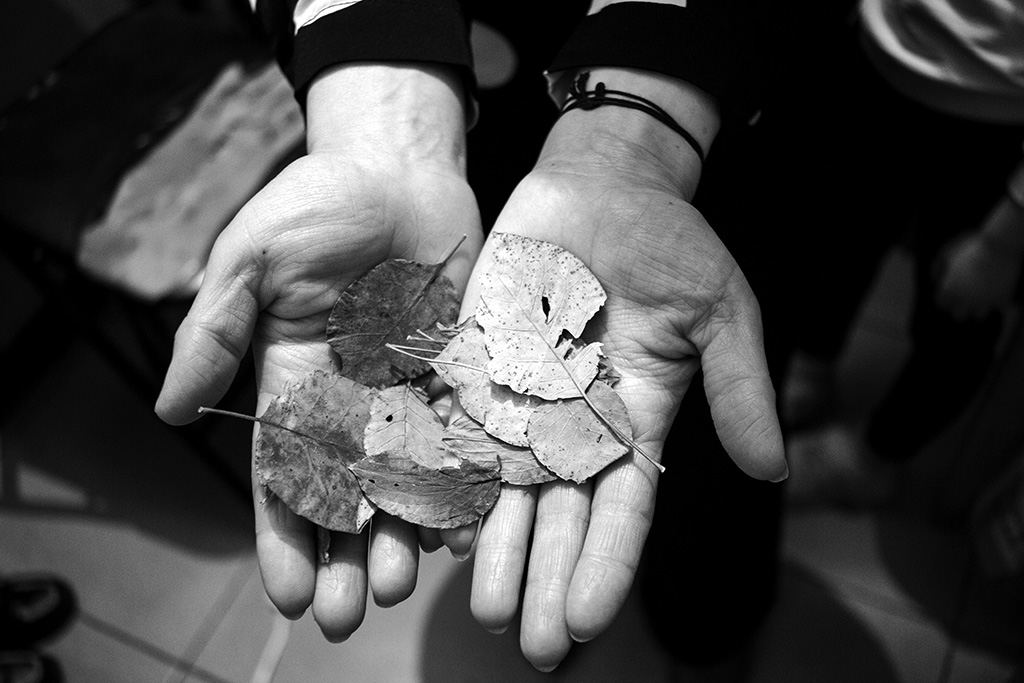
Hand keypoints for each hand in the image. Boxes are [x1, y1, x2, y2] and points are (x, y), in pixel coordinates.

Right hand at [155, 64, 482, 639]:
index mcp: (295, 383)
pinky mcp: (462, 371)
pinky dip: (465, 484)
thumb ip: (216, 332)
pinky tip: (467, 528)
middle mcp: (353, 399)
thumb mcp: (250, 258)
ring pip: (409, 479)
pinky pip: (465, 438)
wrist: (399, 166)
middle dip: (346, 554)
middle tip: (351, 614)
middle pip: (348, 494)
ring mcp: (411, 388)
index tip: (292, 591)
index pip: (285, 475)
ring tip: (405, 584)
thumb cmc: (314, 203)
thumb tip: (172, 412)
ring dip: (405, 534)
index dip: (284, 535)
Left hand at [445, 71, 786, 669]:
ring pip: (501, 482)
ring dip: (492, 543)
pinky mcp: (474, 358)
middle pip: (557, 512)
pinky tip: (429, 518)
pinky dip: (441, 468)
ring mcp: (519, 392)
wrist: (605, 185)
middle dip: (544, 575)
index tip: (586, 624)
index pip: (622, 508)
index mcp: (634, 419)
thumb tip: (772, 469)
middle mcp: (573, 420)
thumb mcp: (721, 310)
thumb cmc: (672, 244)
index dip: (605, 565)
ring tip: (479, 602)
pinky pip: (453, 421)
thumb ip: (737, 387)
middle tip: (526, 642)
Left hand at [935, 196, 1023, 319]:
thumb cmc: (970, 246)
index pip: (942, 304)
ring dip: (978, 306)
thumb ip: (937, 266)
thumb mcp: (947, 251)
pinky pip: (996, 306)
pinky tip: (995, 291)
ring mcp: (984, 302)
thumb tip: (935, 278)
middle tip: (965, 296)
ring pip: (978, 315)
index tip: (949, 291)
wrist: (1000, 245)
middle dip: (960, 307)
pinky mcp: (1001, 300)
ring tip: (980, 295)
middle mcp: (965, 300)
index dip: (945, 297)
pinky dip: (995, 301)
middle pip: (958, 315)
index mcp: (949, 290)